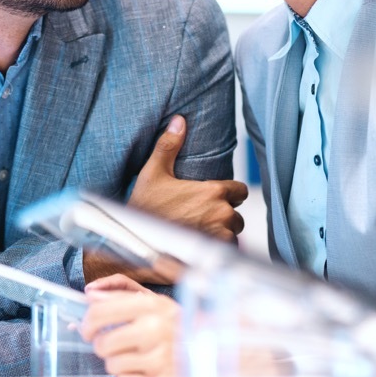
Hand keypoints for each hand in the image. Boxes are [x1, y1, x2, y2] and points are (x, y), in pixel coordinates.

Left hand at [80, 274, 179, 376]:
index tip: (88, 329)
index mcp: (151, 304)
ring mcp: (160, 357)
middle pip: (102, 343)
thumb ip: (119, 290)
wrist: (205, 351)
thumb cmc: (171, 324)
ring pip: (112, 364)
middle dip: (103, 345)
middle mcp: (156, 328)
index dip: (88, 322)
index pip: (100, 311)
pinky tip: (142, 370)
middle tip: (111, 345)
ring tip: (133, 356)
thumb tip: (90, 292)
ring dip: (118, 363)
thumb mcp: (151, 300)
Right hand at [128, 115, 247, 240]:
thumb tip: (178, 120)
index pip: (240, 191)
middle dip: (223, 217)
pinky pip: (225, 252)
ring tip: (198, 234)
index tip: (214, 199)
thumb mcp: (153, 173)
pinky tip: (197, 248)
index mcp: (214, 192)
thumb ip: (169, 146)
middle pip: (236, 215)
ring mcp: (221, 237)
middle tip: (201, 218)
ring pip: (232, 235)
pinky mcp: (215, 255)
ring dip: (220, 235)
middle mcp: (223, 214)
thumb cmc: (143, 208)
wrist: (135, 243)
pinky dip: (215, 251)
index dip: (229, 194)